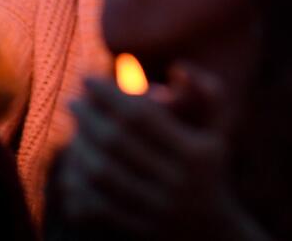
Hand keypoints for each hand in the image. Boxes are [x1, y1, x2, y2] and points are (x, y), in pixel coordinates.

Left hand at [58, 64, 260, 238]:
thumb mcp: (220, 131)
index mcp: (197, 152)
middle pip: (117, 143)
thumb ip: (209, 93)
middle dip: (89, 117)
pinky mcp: (139, 232)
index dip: (110, 95)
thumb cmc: (210, 169)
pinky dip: (79, 188)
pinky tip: (72, 170)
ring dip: (79, 149)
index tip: (89, 79)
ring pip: (102, 175)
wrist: (213, 231)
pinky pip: (95, 208)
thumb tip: (176, 68)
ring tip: (73, 131)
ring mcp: (157, 210)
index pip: (141, 116)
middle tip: (74, 102)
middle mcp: (178, 181)